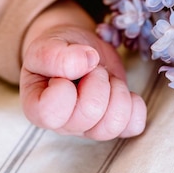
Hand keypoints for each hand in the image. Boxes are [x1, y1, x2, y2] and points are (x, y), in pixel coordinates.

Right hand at [19, 0, 146, 139]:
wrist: (77, 48)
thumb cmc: (58, 48)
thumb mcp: (48, 44)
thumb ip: (56, 55)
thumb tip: (87, 61)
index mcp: (37, 108)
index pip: (51, 112)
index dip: (64, 87)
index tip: (66, 70)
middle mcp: (63, 125)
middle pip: (88, 115)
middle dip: (97, 81)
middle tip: (92, 68)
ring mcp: (90, 128)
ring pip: (113, 124)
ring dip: (117, 91)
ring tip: (107, 77)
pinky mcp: (114, 123)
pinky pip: (134, 126)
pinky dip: (135, 105)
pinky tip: (124, 90)